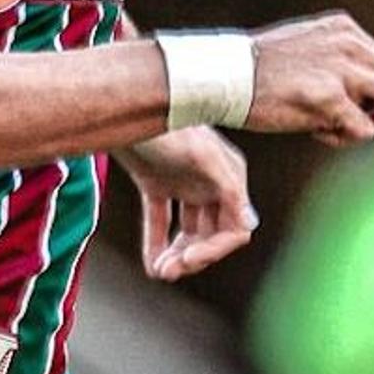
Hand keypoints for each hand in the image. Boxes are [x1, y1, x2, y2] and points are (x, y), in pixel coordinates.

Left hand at [121, 126, 257, 280]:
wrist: (124, 101)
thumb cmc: (166, 125)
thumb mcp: (201, 156)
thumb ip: (228, 189)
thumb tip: (249, 225)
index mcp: (229, 177)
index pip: (236, 229)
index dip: (215, 251)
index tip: (186, 262)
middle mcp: (211, 182)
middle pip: (213, 234)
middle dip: (194, 256)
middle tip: (168, 271)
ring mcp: (184, 182)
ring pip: (189, 232)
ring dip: (177, 255)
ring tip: (160, 271)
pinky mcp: (156, 181)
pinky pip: (162, 220)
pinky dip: (157, 244)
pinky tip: (151, 264)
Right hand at [242, 12, 373, 146]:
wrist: (222, 76)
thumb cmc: (258, 71)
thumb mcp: (307, 49)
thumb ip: (338, 61)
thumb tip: (364, 90)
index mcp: (346, 31)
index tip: (363, 114)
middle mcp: (351, 45)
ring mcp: (342, 70)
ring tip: (344, 133)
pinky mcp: (328, 97)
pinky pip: (364, 129)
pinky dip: (344, 139)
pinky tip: (315, 133)